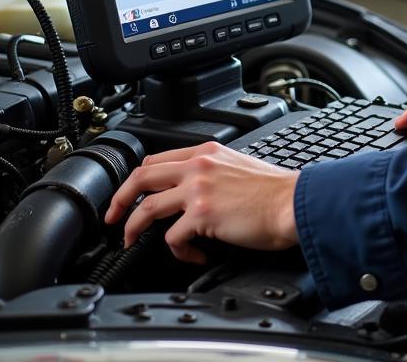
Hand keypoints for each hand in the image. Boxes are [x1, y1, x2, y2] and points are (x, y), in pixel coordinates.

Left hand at [104, 142, 299, 263]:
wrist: (292, 202)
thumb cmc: (275, 191)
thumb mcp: (238, 165)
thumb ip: (212, 171)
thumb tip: (193, 193)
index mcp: (206, 151)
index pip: (157, 158)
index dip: (138, 178)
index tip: (132, 194)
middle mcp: (198, 165)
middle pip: (141, 176)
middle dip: (120, 200)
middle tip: (113, 217)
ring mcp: (197, 189)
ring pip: (147, 208)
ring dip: (134, 228)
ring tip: (133, 242)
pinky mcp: (201, 214)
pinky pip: (172, 238)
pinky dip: (179, 252)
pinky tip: (194, 256)